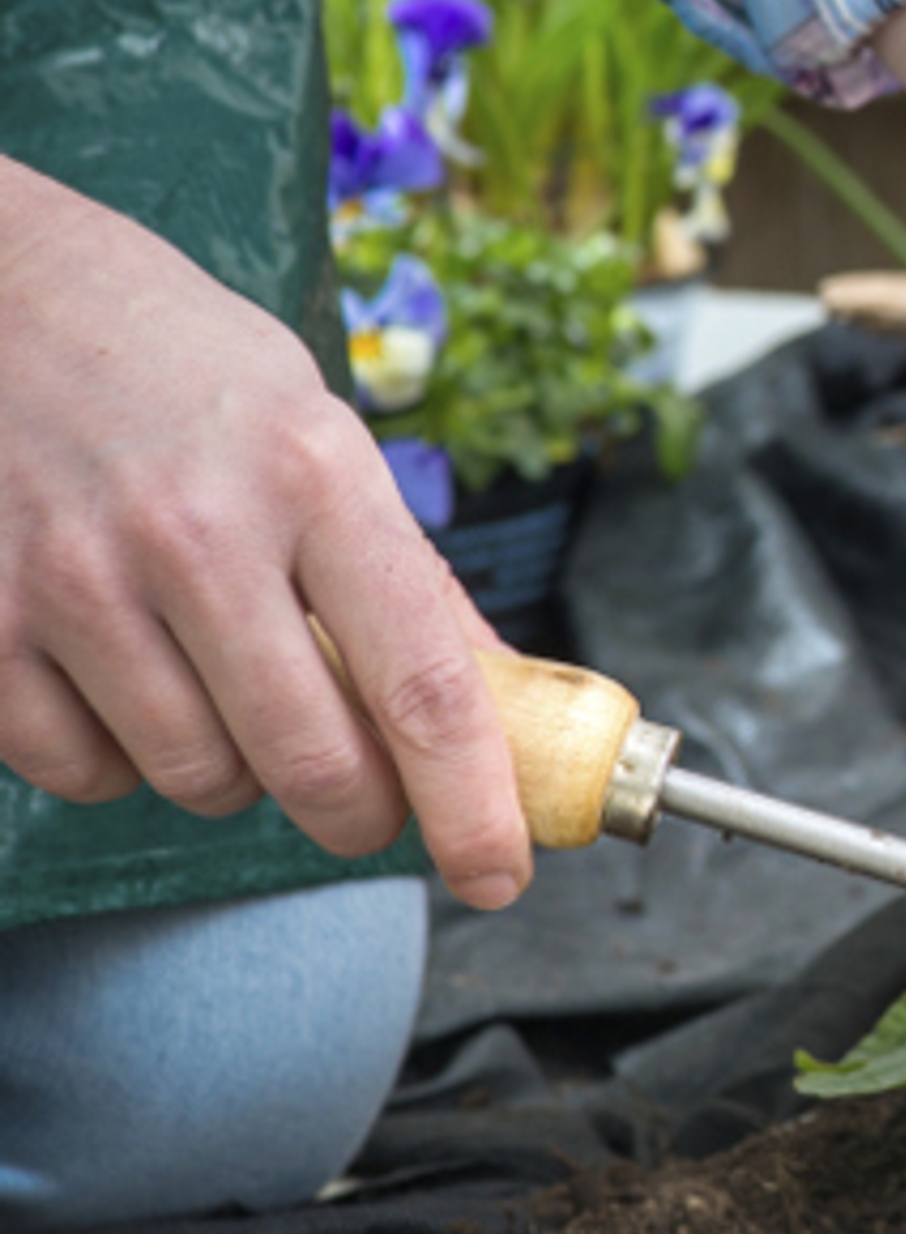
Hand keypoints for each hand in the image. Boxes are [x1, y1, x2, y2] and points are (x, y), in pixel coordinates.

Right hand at [0, 162, 531, 907]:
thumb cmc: (179, 362)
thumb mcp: (317, 431)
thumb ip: (398, 572)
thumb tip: (497, 700)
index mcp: (314, 474)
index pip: (425, 683)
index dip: (475, 801)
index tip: (501, 871)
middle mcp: (198, 532)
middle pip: (314, 761)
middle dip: (358, 813)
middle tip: (365, 805)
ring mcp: (77, 581)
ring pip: (197, 778)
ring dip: (232, 774)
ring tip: (224, 688)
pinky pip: (79, 770)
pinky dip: (117, 759)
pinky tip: (126, 680)